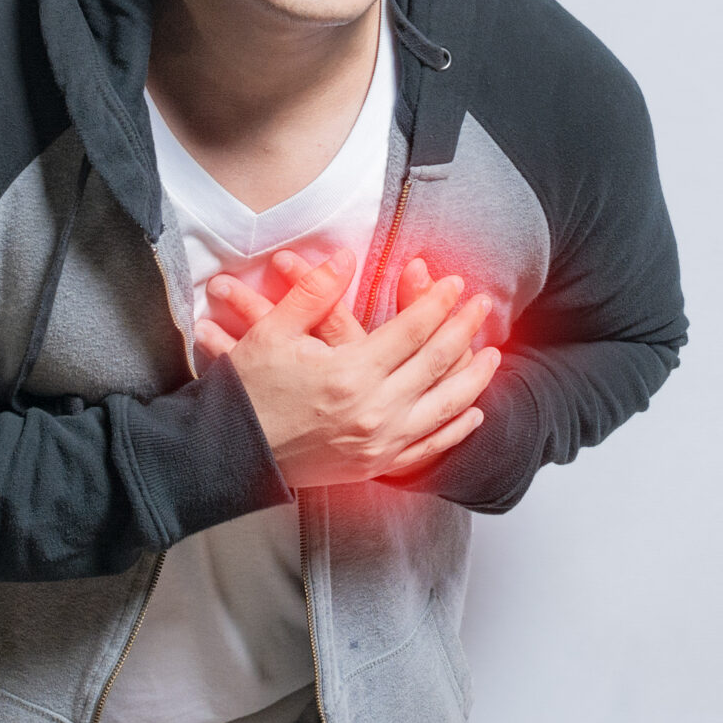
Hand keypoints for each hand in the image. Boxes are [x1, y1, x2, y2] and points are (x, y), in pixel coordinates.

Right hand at [193, 249, 499, 486]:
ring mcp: (377, 443)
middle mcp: (372, 411)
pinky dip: (454, 430)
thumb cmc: (247, 393)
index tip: (453, 283)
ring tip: (493, 355)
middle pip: (435, 363)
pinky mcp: (374, 465)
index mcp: (349, 375)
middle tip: (483, 305)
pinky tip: (471, 413)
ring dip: (473, 378)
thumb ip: (314, 292)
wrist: (229, 455)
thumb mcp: (273, 333)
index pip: (410, 331)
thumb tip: (346, 257)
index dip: (436, 303)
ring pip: (443, 407)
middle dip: (463, 330)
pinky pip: (427, 448)